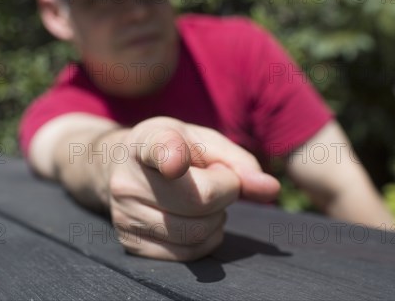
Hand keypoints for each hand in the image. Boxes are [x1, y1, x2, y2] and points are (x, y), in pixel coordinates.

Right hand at [108, 117, 279, 260]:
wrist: (123, 166)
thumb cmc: (174, 150)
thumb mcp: (204, 142)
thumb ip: (239, 162)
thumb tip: (271, 189)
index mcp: (144, 141)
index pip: (157, 149)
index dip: (169, 157)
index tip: (176, 163)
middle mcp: (126, 179)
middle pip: (198, 200)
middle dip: (225, 193)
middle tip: (218, 180)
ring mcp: (123, 214)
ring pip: (194, 232)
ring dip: (217, 219)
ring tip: (204, 200)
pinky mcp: (130, 244)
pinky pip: (186, 253)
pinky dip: (206, 240)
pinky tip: (197, 220)